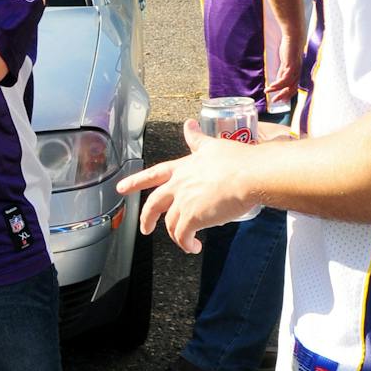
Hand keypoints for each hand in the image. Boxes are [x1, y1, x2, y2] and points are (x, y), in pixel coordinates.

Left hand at [115, 119, 259, 253]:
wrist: (249, 175)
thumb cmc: (237, 159)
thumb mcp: (212, 145)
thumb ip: (198, 139)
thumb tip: (189, 124)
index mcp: (182, 168)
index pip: (153, 174)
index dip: (135, 181)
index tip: (120, 188)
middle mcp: (178, 184)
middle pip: (154, 203)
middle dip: (146, 218)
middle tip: (145, 228)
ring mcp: (184, 201)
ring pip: (170, 223)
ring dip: (176, 236)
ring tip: (186, 243)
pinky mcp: (193, 217)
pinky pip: (183, 235)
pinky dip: (186, 243)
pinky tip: (194, 246)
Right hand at [265, 33, 302, 109]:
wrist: (293, 37)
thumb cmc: (289, 48)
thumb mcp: (285, 62)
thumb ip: (283, 71)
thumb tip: (278, 79)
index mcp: (297, 72)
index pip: (293, 87)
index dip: (287, 94)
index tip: (279, 99)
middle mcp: (298, 72)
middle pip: (292, 88)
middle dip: (283, 96)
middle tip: (275, 101)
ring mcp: (296, 69)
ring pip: (288, 85)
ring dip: (278, 90)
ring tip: (268, 92)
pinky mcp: (292, 65)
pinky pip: (285, 78)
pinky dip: (278, 84)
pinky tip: (271, 86)